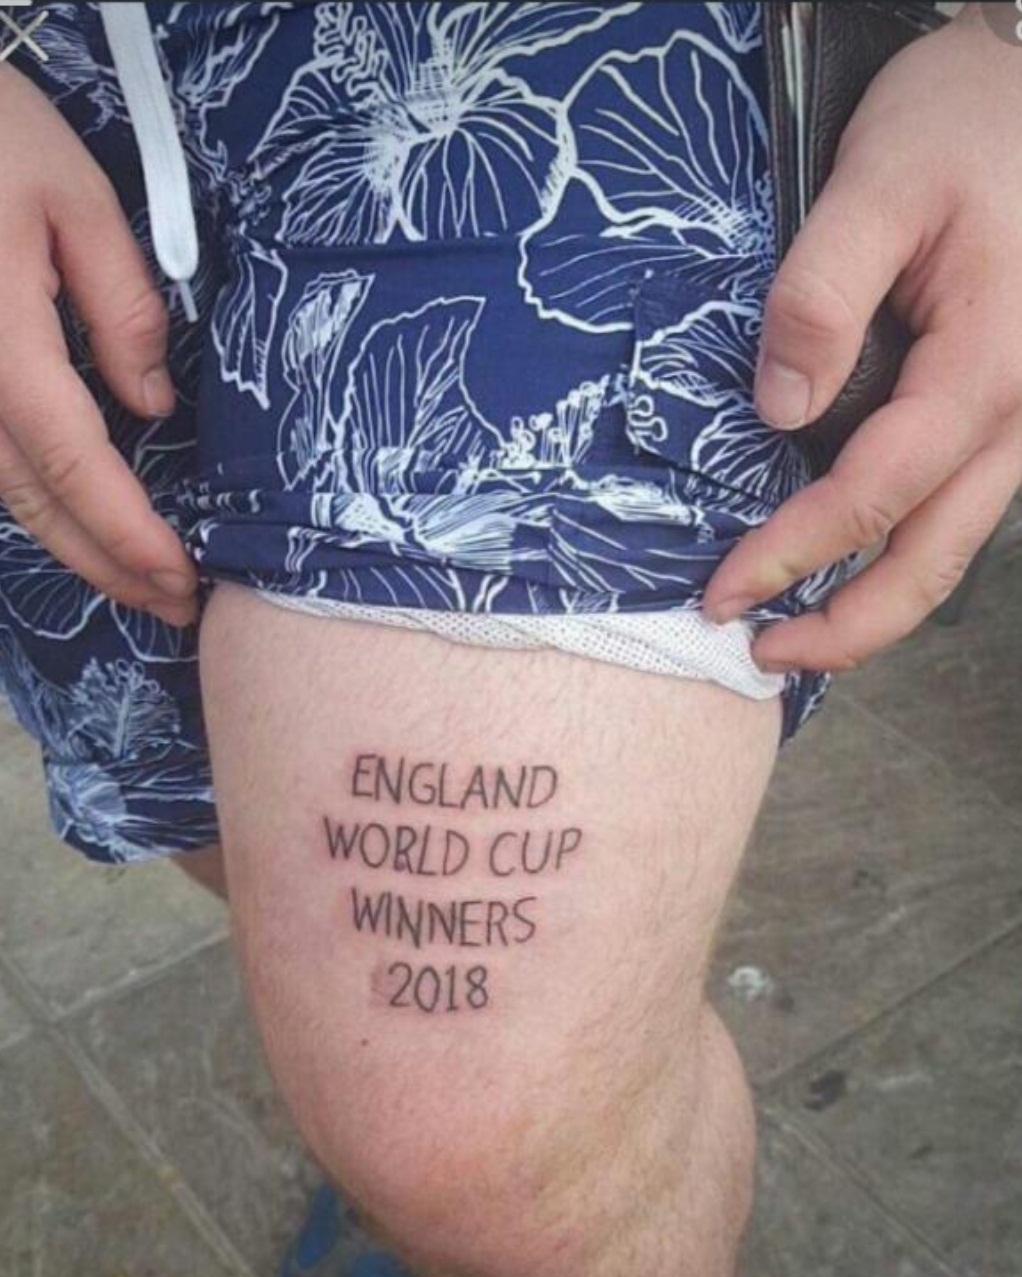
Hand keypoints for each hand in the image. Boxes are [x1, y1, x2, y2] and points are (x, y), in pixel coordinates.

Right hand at [0, 63, 196, 626]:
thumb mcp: (73, 195)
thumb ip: (120, 304)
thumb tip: (152, 406)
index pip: (72, 462)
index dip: (126, 532)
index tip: (181, 577)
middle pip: (34, 500)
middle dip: (108, 565)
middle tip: (177, 607)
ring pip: (4, 492)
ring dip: (74, 547)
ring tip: (140, 584)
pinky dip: (39, 502)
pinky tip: (81, 524)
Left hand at [703, 5, 1021, 672]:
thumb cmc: (964, 124)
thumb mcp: (881, 181)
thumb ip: (822, 294)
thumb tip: (776, 409)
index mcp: (989, 369)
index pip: (875, 494)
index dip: (794, 553)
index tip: (721, 592)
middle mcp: (1016, 417)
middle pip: (931, 562)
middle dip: (844, 627)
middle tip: (758, 656)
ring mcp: (1015, 424)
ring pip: (948, 550)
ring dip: (872, 608)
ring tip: (792, 636)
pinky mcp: (999, 416)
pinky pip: (949, 511)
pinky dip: (893, 556)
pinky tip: (837, 569)